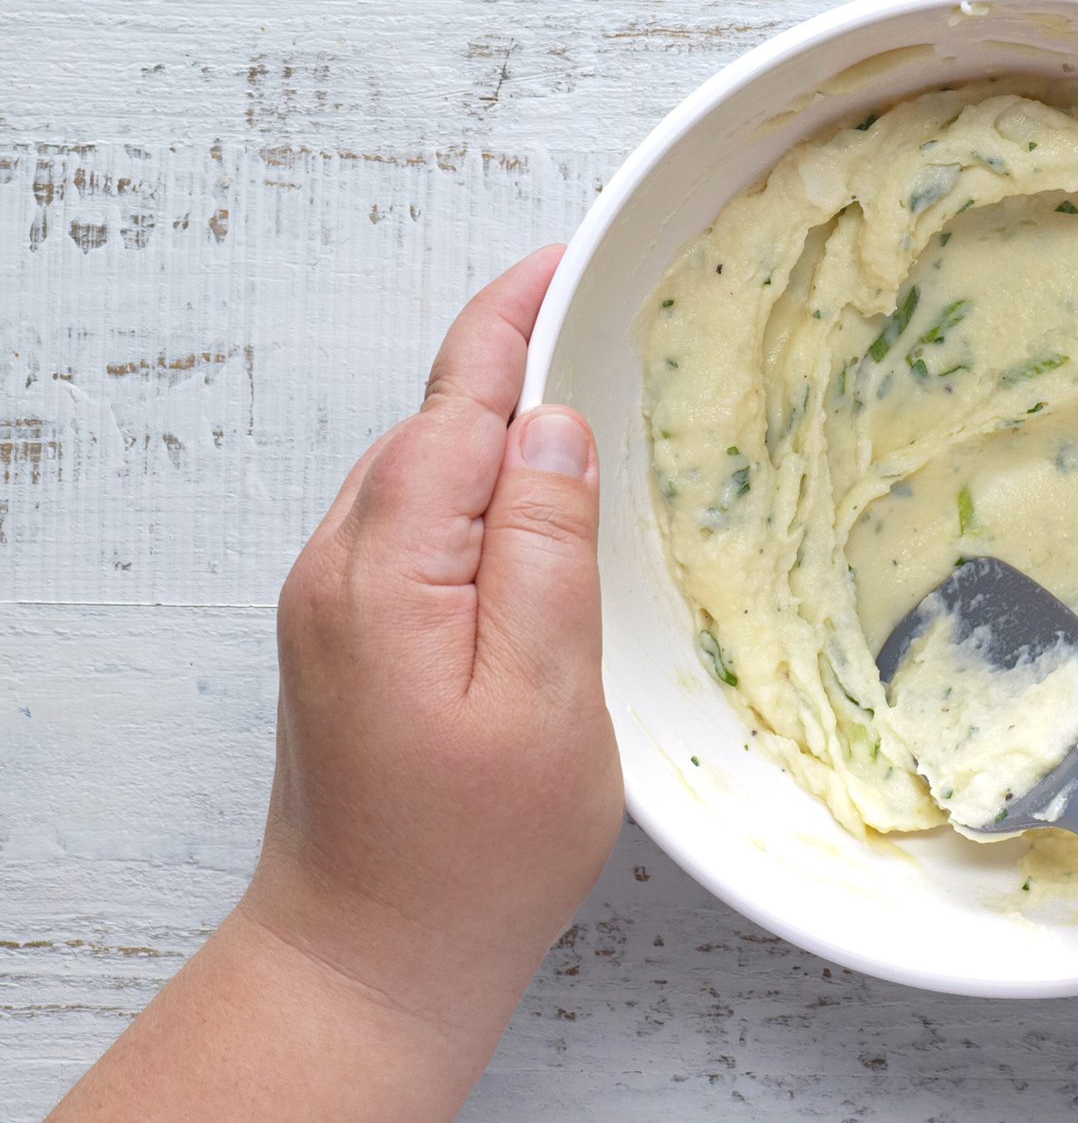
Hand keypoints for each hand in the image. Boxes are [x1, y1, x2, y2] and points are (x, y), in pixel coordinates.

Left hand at [53, 248, 620, 1121]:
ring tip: (584, 410)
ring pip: (423, 473)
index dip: (516, 322)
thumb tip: (553, 429)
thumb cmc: (473, 852)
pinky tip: (528, 513)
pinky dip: (474, 494)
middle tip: (605, 325)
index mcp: (388, 569)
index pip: (458, 403)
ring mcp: (334, 600)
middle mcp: (340, 565)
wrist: (372, 954)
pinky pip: (414, 526)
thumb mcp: (545, 698)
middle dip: (511, 364)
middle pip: (433, 425)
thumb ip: (545, 551)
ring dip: (496, 431)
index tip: (571, 261)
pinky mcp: (346, 634)